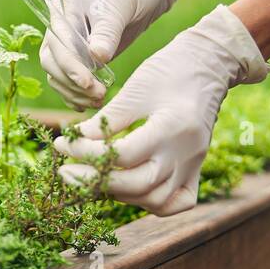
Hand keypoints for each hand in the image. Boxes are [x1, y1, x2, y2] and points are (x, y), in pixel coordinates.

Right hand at [40, 0, 193, 109]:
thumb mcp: (122, 6)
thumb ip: (107, 32)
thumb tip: (96, 59)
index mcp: (64, 5)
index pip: (58, 40)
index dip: (70, 65)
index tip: (88, 83)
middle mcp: (61, 23)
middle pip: (52, 60)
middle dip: (72, 81)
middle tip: (98, 95)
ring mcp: (69, 39)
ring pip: (57, 72)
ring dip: (73, 91)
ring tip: (98, 102)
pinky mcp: (81, 53)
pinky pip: (68, 77)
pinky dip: (75, 92)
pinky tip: (88, 104)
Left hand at [53, 5, 269, 215]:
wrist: (208, 65)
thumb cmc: (169, 70)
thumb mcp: (135, 88)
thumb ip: (106, 120)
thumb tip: (74, 141)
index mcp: (171, 127)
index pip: (122, 155)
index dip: (86, 154)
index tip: (61, 145)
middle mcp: (186, 153)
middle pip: (138, 185)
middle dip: (95, 182)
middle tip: (66, 171)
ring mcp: (194, 165)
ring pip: (155, 200)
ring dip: (119, 194)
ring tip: (92, 179)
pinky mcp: (196, 170)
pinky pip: (176, 202)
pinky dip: (150, 203)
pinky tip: (127, 190)